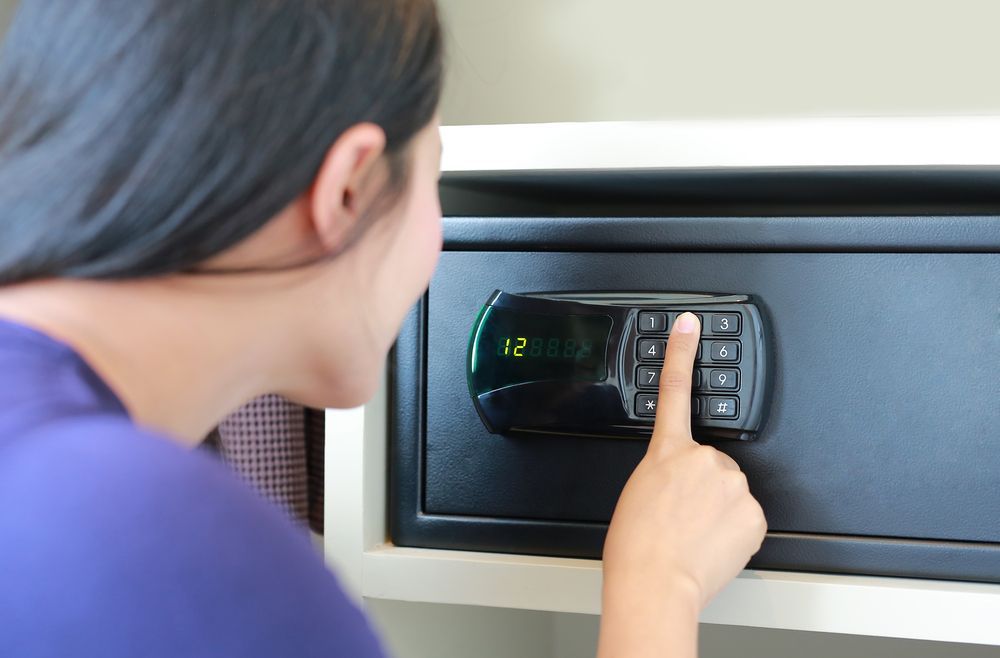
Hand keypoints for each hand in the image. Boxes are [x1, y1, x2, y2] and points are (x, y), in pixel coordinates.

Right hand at [602, 312, 766, 610]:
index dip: (682, 353)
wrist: (655, 583)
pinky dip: (734, 531)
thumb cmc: (636, 547)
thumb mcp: (637, 494)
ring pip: (731, 492)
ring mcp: (732, 485)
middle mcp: (703, 461)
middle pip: (712, 464)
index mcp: (667, 453)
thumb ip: (665, 474)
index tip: (690, 324)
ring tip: (695, 535)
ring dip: (719, 510)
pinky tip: (713, 544)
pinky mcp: (753, 513)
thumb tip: (681, 484)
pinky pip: (746, 517)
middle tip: (683, 516)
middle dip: (703, 486)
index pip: (675, 391)